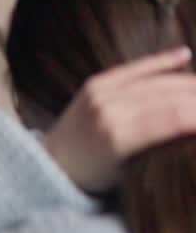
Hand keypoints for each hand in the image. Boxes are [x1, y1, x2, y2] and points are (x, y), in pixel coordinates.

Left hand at [44, 45, 195, 191]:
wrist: (50, 164)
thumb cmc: (94, 178)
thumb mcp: (131, 173)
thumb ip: (163, 149)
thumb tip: (190, 129)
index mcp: (118, 138)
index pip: (177, 118)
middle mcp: (109, 110)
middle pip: (172, 96)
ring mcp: (101, 94)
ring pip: (158, 81)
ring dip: (191, 83)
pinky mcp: (95, 84)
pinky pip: (134, 68)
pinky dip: (161, 61)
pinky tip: (185, 54)